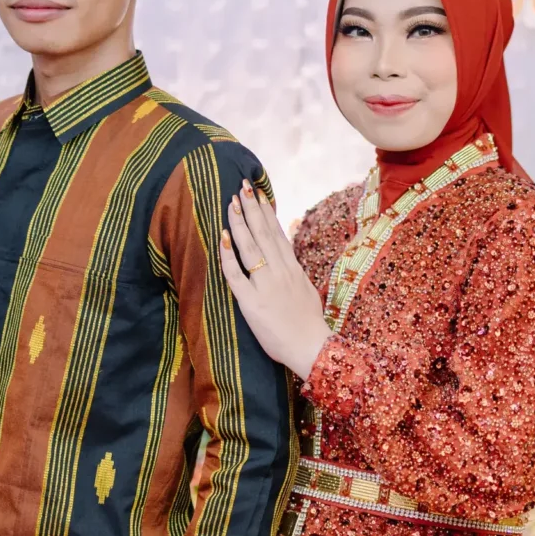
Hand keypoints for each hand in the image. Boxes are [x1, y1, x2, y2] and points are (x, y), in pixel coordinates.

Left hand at [220, 180, 332, 380]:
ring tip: (231, 203)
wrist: (312, 348)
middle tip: (241, 187)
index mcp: (293, 268)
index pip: (277, 233)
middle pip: (263, 233)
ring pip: (250, 247)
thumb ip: (293, 270)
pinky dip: (227, 256)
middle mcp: (280, 271)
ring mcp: (266, 285)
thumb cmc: (309, 323)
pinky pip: (236, 275)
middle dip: (251, 208)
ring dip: (239, 223)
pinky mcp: (252, 302)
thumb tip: (285, 255)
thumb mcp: (305, 289)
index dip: (266, 212)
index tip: (259, 194)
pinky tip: (221, 238)